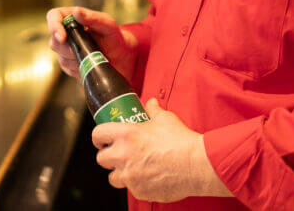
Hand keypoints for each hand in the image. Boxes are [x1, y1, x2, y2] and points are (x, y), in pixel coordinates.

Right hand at [46, 6, 137, 81]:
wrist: (121, 58)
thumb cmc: (115, 37)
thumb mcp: (108, 25)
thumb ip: (93, 18)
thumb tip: (76, 11)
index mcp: (73, 18)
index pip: (53, 16)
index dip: (53, 26)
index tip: (63, 37)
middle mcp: (67, 33)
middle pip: (54, 40)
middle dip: (69, 48)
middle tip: (86, 48)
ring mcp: (66, 49)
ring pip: (60, 57)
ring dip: (76, 59)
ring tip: (93, 55)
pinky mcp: (69, 64)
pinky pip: (66, 68)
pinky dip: (78, 68)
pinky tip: (90, 63)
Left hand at [92, 99, 231, 201]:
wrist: (195, 164)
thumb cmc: (181, 141)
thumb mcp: (165, 119)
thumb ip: (153, 111)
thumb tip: (151, 104)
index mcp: (126, 135)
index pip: (98, 134)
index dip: (98, 137)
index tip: (101, 140)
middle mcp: (123, 156)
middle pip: (101, 159)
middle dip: (107, 156)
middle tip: (117, 154)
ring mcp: (130, 176)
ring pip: (112, 178)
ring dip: (118, 173)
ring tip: (130, 168)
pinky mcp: (139, 191)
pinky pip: (130, 189)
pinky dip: (135, 184)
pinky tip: (146, 177)